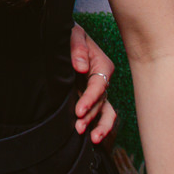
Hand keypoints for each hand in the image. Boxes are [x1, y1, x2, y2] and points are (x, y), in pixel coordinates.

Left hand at [69, 25, 116, 142]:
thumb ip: (77, 47)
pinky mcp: (92, 97)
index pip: (98, 86)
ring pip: (106, 112)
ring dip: (100, 126)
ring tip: (92, 139)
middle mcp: (103, 80)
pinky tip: (93, 139)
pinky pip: (101, 114)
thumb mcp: (73, 34)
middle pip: (102, 102)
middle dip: (91, 116)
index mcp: (102, 65)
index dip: (90, 99)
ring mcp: (98, 91)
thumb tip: (82, 68)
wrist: (67, 37)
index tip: (79, 110)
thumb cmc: (71, 34)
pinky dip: (99, 125)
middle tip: (79, 128)